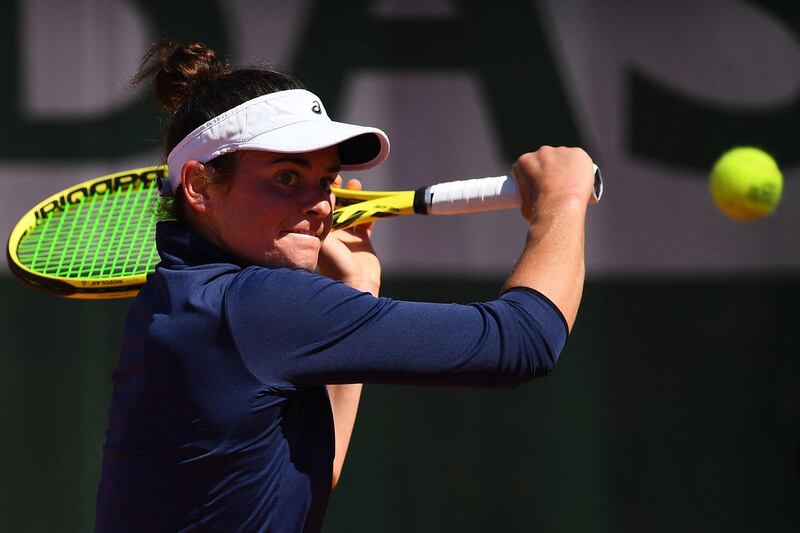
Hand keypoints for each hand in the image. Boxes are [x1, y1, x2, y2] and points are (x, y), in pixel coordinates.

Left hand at [317, 177, 380, 295]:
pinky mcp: (364, 240)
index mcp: (321, 232)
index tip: (325, 180)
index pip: (320, 208)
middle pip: (336, 206)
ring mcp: (349, 235)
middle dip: (339, 192)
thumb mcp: (326, 240)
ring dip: (354, 197)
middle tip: (340, 178)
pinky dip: (370, 209)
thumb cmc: (337, 265)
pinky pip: (367, 220)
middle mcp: (334, 232)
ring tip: (355, 185)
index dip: (322, 193)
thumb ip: (325, 221)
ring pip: (352, 210)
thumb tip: (325, 200)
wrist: (356, 284)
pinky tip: (372, 200)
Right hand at [511, 146, 594, 220]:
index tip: (541, 185)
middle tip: (557, 186)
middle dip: (551, 170)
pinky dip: (581, 168)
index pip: (529, 165)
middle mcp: (542, 152)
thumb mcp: (525, 204)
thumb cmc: (541, 209)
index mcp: (525, 162)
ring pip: (564, 158)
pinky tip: (582, 180)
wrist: (559, 205)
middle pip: (547, 159)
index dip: (535, 175)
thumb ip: (528, 196)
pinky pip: (580, 159)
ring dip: (566, 168)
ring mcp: (561, 151)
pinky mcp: (578, 154)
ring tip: (571, 185)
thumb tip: (533, 203)